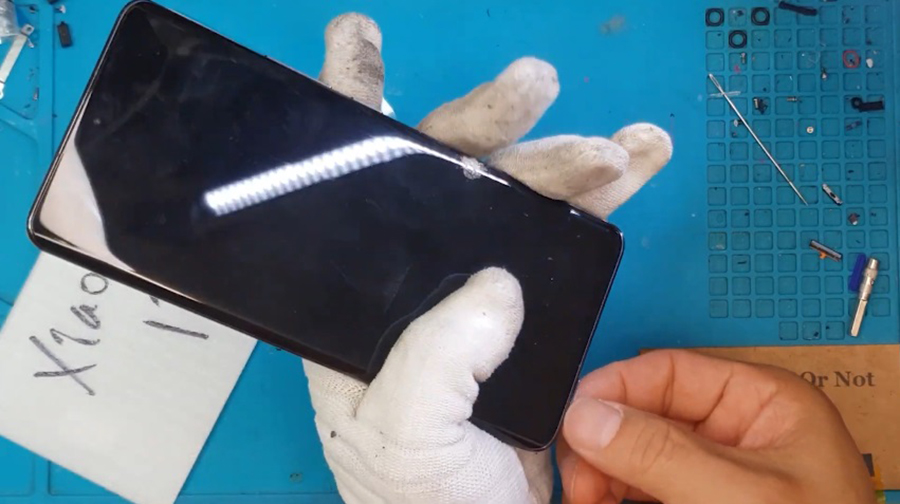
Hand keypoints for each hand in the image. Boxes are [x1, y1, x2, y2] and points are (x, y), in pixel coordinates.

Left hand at [304, 14, 671, 503]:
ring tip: (622, 144)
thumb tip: (496, 283)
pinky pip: (567, 236)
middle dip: (491, 126)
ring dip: (570, 160)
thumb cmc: (419, 500)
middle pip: (448, 176)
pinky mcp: (533, 308)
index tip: (355, 45)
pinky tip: (638, 167)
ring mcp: (477, 292)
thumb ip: (436, 356)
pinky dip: (604, 200)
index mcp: (360, 301)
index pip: (350, 190)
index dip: (353, 112)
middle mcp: (414, 282)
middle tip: (536, 89)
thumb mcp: (402, 431)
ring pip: (517, 196)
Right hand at [559, 350, 874, 503]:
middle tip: (579, 481)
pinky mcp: (696, 503)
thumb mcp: (736, 495)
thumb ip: (662, 453)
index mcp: (762, 404)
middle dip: (603, 441)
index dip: (614, 389)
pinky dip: (613, 494)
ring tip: (584, 498)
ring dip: (600, 473)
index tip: (574, 421)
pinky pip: (641, 488)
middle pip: (643, 413)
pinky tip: (598, 502)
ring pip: (633, 453)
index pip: (669, 371)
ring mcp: (713, 473)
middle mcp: (734, 432)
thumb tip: (587, 415)